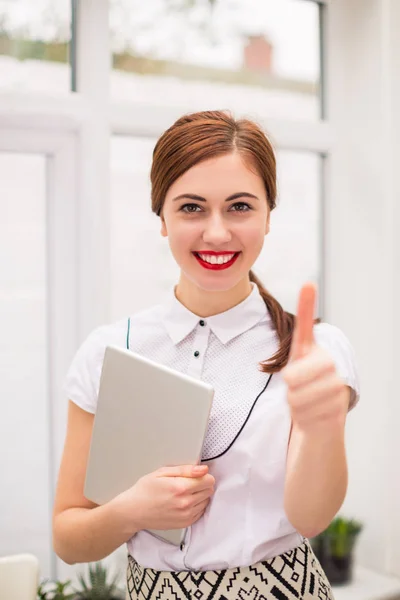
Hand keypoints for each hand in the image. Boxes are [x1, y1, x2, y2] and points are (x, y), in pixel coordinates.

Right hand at [114, 464, 214, 533]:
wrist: (134, 511)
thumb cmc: (145, 490)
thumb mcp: (162, 472)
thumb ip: (185, 470)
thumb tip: (203, 469)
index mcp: (180, 488)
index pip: (208, 480)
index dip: (203, 475)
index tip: (195, 475)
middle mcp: (185, 504)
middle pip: (209, 490)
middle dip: (202, 484)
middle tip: (188, 482)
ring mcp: (186, 515)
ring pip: (206, 501)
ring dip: (200, 495)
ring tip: (184, 492)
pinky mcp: (185, 523)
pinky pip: (200, 512)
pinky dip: (196, 506)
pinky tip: (183, 502)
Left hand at [282, 283, 347, 433]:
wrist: (320, 421)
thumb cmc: (304, 392)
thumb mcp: (293, 371)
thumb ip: (292, 360)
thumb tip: (295, 329)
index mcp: (314, 351)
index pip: (306, 326)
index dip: (306, 305)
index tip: (308, 284)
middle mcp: (328, 363)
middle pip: (292, 375)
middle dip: (288, 388)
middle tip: (296, 390)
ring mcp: (335, 383)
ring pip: (297, 397)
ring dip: (295, 405)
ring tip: (305, 402)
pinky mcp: (338, 405)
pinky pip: (306, 412)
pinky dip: (303, 417)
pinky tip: (312, 414)